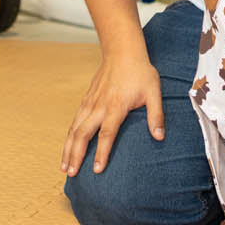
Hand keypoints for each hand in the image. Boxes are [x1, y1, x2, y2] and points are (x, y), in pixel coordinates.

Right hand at [62, 50, 163, 176]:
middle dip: (75, 155)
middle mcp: (99, 106)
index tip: (96, 170)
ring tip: (64, 166)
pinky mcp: (86, 99)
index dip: (101, 153)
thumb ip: (156, 115)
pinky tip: (68, 146)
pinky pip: (74, 120)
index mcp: (115, 106)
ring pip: (74, 128)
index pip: (106, 134)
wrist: (122, 51)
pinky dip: (69, 136)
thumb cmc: (140, 72)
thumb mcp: (154, 92)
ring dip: (68, 148)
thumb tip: (159, 137)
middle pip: (83, 134)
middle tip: (71, 173)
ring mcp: (90, 102)